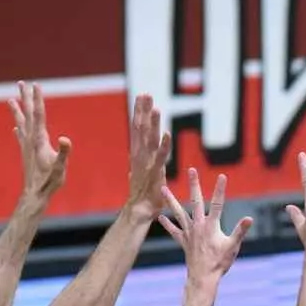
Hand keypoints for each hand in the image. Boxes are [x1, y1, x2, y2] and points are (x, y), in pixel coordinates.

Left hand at [12, 80, 71, 205]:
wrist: (35, 194)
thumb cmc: (49, 182)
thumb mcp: (61, 167)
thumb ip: (63, 153)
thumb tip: (65, 139)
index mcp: (39, 139)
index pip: (39, 114)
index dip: (38, 99)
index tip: (36, 84)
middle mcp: (30, 139)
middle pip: (28, 114)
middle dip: (26, 98)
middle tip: (21, 83)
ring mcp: (26, 146)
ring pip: (21, 123)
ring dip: (17, 110)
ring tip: (11, 99)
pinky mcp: (25, 153)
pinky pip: (21, 136)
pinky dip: (18, 129)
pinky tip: (15, 128)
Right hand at [123, 93, 170, 219]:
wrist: (139, 212)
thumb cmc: (145, 193)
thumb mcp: (145, 171)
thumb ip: (146, 158)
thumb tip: (144, 147)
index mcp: (138, 153)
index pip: (138, 128)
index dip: (140, 111)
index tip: (142, 96)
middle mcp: (140, 156)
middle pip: (141, 129)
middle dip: (143, 111)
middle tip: (145, 94)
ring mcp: (146, 165)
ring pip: (149, 140)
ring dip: (153, 124)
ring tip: (154, 107)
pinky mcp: (154, 174)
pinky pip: (160, 158)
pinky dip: (164, 146)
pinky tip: (167, 134)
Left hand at [160, 168, 251, 291]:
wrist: (203, 277)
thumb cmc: (220, 263)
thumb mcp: (233, 246)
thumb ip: (240, 231)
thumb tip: (249, 219)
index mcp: (211, 225)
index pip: (218, 203)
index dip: (220, 189)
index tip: (222, 176)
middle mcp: (198, 225)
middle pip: (195, 201)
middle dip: (194, 185)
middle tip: (191, 170)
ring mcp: (189, 232)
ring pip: (178, 212)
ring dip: (170, 200)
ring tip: (163, 188)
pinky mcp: (183, 241)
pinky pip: (174, 231)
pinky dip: (167, 224)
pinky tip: (160, 217)